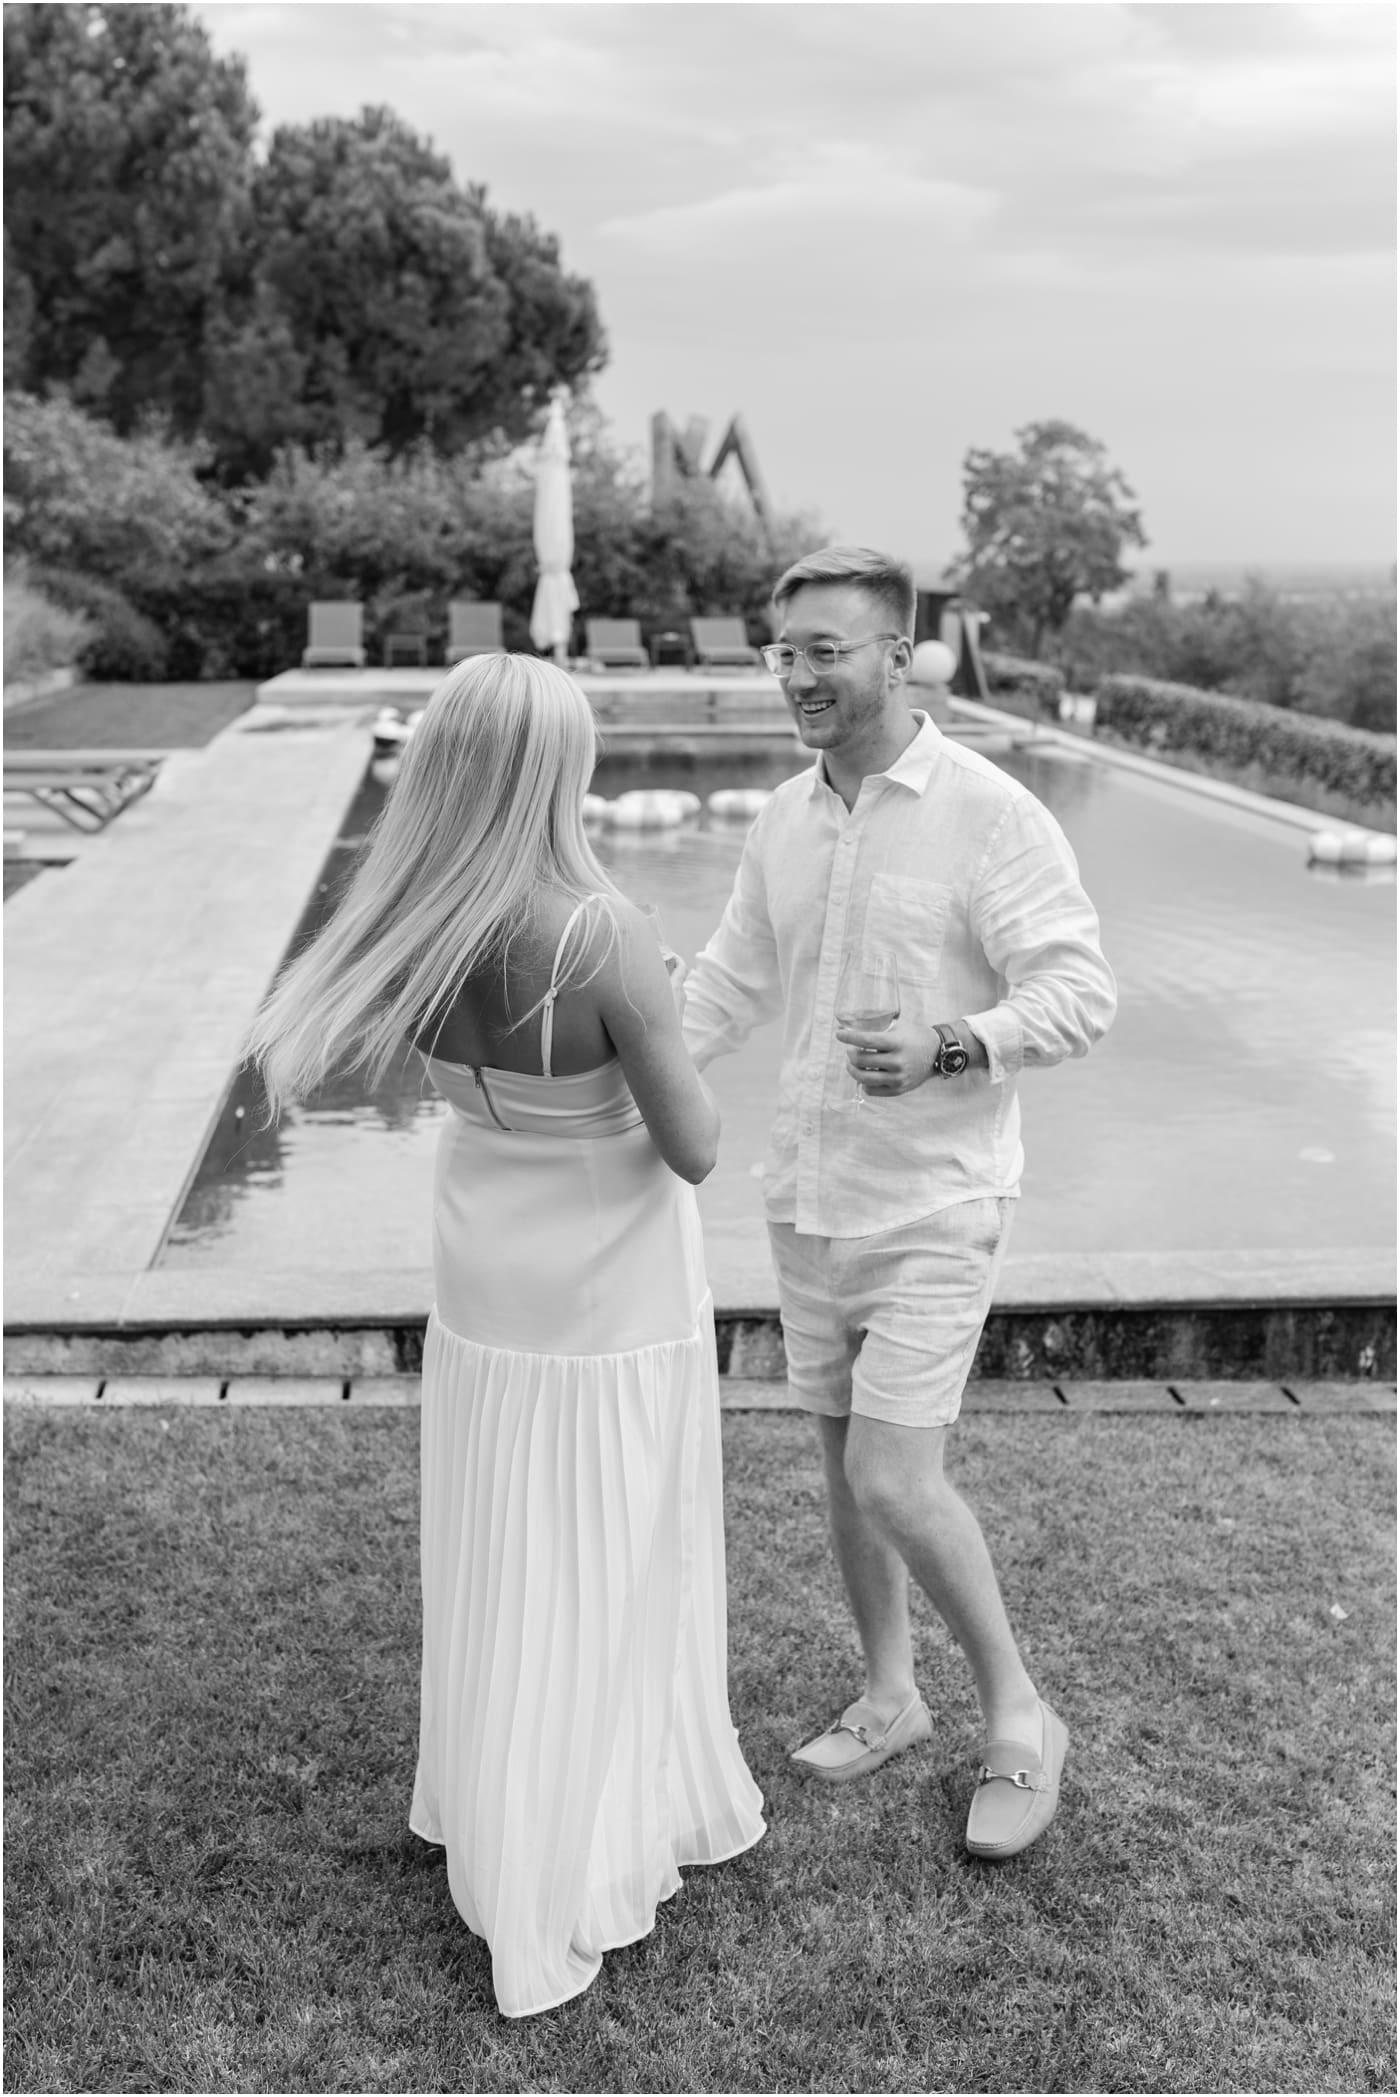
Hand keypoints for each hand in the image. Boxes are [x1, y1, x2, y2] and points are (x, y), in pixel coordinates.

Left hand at [834, 1017, 984, 1092]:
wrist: (938, 1053)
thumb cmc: (915, 1037)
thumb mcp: (899, 1027)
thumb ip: (879, 1029)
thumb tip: (850, 1025)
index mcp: (897, 1043)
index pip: (867, 1040)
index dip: (849, 1037)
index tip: (839, 1034)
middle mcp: (898, 1062)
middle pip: (861, 1061)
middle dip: (850, 1054)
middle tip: (850, 1050)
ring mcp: (898, 1078)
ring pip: (863, 1078)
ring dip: (853, 1070)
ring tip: (853, 1063)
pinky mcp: (899, 1089)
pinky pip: (872, 1090)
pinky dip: (864, 1083)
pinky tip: (866, 1075)